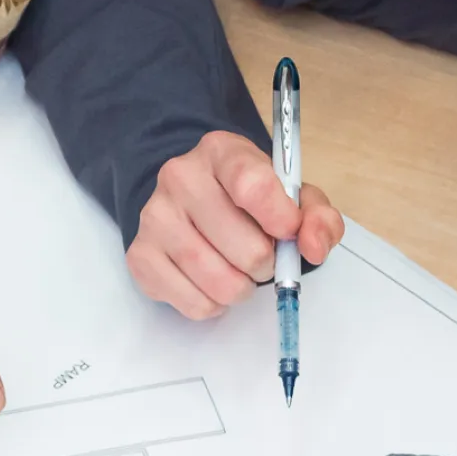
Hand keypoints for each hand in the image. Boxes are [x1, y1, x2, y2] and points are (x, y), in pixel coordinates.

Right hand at [128, 131, 345, 320]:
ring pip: (219, 282)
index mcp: (221, 152)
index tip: (289, 233)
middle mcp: (180, 177)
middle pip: (245, 247)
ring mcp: (155, 217)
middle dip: (266, 264)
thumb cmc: (248, 200)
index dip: (281, 219)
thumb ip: (316, 216)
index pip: (253, 186)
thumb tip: (313, 247)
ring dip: (242, 288)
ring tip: (239, 272)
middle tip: (263, 257)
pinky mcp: (140, 256)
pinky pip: (194, 303)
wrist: (191, 201)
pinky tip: (212, 282)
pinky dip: (214, 304)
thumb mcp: (291, 196)